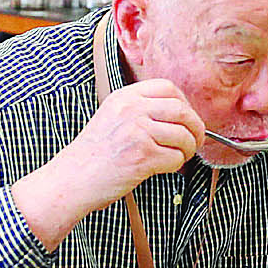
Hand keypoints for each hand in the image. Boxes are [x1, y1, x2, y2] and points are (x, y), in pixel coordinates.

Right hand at [13, 80, 205, 248]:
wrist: (72, 179)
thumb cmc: (92, 154)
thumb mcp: (112, 117)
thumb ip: (139, 109)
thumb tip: (179, 114)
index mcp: (124, 97)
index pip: (168, 87)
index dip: (184, 103)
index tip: (187, 117)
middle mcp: (131, 110)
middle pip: (181, 110)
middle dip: (195, 127)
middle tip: (196, 140)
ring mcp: (137, 132)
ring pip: (183, 135)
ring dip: (188, 149)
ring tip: (180, 157)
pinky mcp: (142, 156)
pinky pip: (176, 158)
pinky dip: (176, 165)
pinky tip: (166, 168)